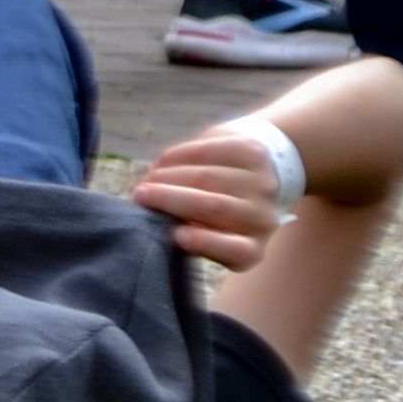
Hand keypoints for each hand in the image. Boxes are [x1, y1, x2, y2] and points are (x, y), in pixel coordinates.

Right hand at [128, 128, 294, 269]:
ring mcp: (262, 184)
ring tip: (148, 179)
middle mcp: (263, 219)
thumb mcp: (204, 239)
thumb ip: (186, 235)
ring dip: (170, 176)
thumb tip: (151, 218)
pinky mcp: (254, 153)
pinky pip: (211, 151)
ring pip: (208, 176)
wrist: (251, 184)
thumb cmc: (213, 221)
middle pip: (214, 206)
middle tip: (140, 195)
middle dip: (171, 198)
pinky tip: (162, 162)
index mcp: (250, 249)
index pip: (237, 250)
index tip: (176, 235)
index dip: (205, 242)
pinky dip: (180, 156)